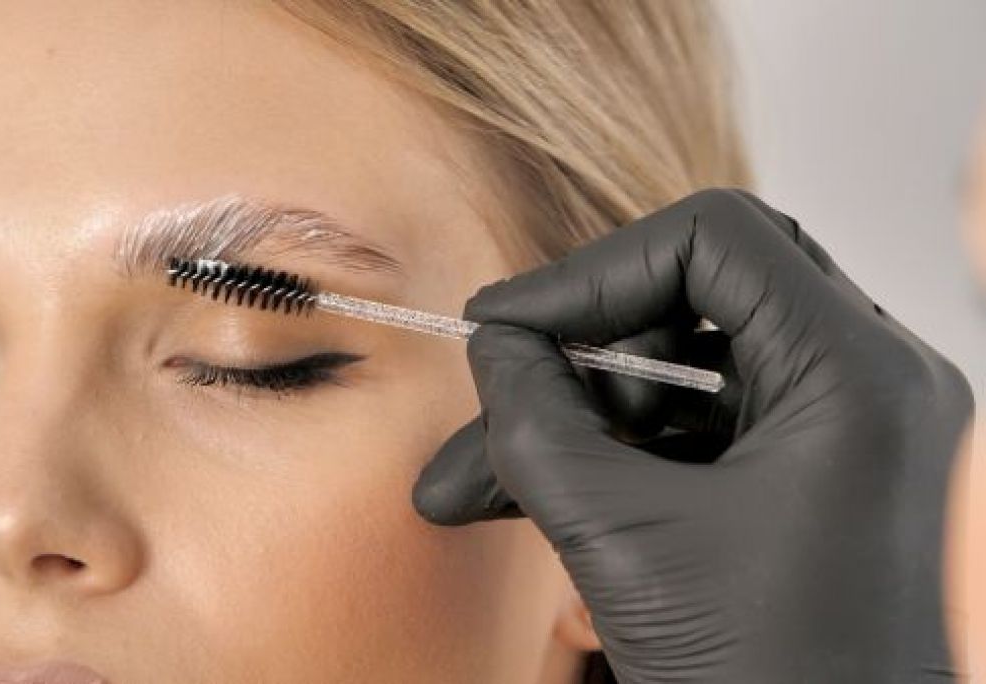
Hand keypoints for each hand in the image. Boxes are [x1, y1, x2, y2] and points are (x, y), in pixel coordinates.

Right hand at [413, 189, 974, 682]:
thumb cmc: (760, 679)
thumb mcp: (617, 536)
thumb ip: (536, 417)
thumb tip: (496, 338)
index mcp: (857, 375)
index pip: (713, 239)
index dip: (590, 272)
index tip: (503, 325)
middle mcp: (870, 384)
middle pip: (700, 294)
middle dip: (586, 346)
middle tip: (505, 383)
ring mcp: (845, 431)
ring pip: (685, 372)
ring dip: (580, 418)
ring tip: (475, 483)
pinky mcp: (812, 476)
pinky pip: (700, 430)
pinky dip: (617, 455)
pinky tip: (521, 496)